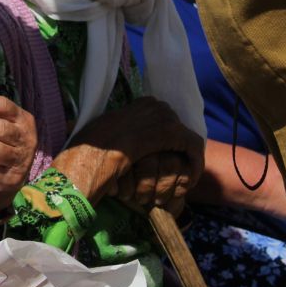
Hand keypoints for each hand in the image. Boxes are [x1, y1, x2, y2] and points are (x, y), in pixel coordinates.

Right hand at [53, 97, 203, 206]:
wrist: (90, 157)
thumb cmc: (90, 151)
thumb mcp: (108, 137)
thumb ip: (124, 134)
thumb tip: (128, 144)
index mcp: (139, 104)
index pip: (164, 121)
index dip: (166, 143)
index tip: (163, 160)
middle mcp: (153, 104)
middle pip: (178, 128)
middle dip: (178, 150)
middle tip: (174, 172)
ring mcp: (163, 115)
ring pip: (186, 138)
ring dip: (186, 160)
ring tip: (182, 180)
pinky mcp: (171, 131)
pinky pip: (193, 147)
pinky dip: (195, 165)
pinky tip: (188, 182)